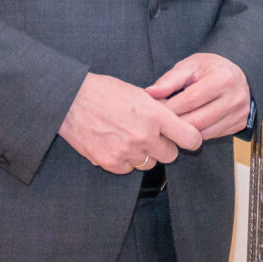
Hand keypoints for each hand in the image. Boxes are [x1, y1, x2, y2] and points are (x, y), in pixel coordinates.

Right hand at [58, 72, 204, 174]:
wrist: (71, 101)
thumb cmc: (105, 92)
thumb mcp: (139, 94)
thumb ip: (160, 110)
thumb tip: (178, 120)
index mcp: (155, 115)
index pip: (190, 138)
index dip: (191, 140)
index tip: (188, 139)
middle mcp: (144, 136)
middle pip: (170, 155)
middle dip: (164, 147)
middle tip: (152, 136)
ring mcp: (127, 151)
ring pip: (149, 164)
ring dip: (144, 155)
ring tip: (129, 138)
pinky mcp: (110, 162)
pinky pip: (128, 169)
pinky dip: (125, 161)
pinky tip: (116, 145)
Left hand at [148, 51, 252, 139]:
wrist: (238, 74)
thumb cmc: (211, 68)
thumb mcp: (190, 66)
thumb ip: (170, 80)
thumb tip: (150, 93)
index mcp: (223, 78)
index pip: (190, 100)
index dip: (168, 108)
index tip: (154, 111)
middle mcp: (235, 97)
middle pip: (196, 120)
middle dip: (174, 123)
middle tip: (158, 122)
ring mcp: (239, 113)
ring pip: (203, 132)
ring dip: (184, 131)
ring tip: (171, 125)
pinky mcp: (239, 124)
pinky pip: (211, 135)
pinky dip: (196, 133)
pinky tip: (187, 126)